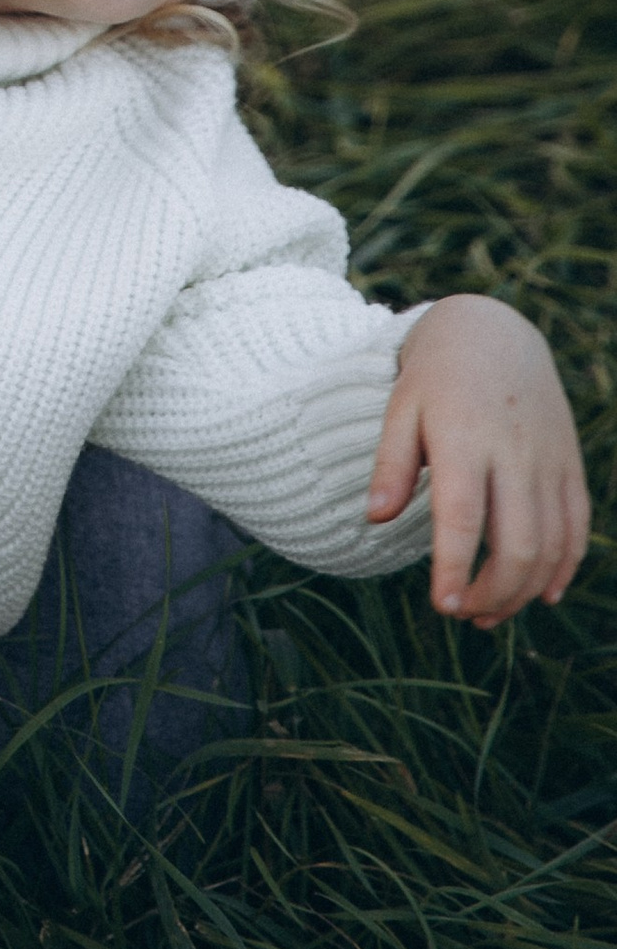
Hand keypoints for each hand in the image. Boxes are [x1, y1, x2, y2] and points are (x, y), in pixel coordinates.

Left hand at [367, 292, 590, 625]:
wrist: (493, 333)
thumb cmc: (435, 376)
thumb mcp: (401, 407)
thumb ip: (390, 464)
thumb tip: (373, 518)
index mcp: (462, 438)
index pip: (462, 518)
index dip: (456, 569)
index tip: (443, 606)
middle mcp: (512, 452)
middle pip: (517, 544)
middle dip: (493, 594)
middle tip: (462, 615)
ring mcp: (548, 459)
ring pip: (550, 544)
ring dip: (524, 591)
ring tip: (490, 614)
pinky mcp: (568, 463)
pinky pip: (576, 526)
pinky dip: (563, 566)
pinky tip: (540, 593)